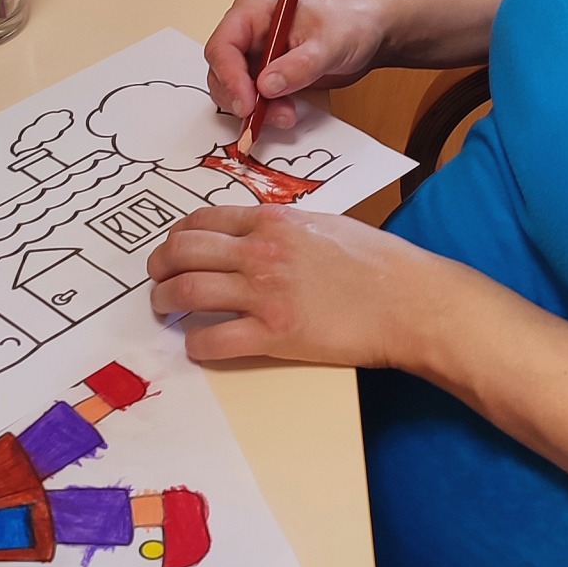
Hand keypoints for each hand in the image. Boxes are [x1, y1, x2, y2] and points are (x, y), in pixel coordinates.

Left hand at [147, 205, 468, 365]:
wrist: (410, 300)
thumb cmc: (378, 262)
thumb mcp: (326, 224)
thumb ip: (285, 228)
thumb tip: (257, 235)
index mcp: (274, 221)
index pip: (202, 220)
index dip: (177, 236)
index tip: (173, 249)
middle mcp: (260, 251)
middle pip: (182, 252)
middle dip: (159, 267)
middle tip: (158, 280)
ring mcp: (264, 293)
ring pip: (186, 292)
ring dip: (165, 302)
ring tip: (165, 310)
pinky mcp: (273, 335)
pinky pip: (213, 341)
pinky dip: (196, 345)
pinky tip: (198, 346)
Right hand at [204, 0, 388, 132]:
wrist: (368, 35)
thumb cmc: (350, 24)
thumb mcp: (329, 44)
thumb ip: (299, 65)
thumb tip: (266, 86)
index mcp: (253, 11)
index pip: (224, 45)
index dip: (230, 76)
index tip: (247, 102)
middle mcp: (248, 32)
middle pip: (222, 71)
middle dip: (242, 97)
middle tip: (264, 116)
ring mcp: (254, 54)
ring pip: (233, 89)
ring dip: (255, 109)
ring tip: (286, 115)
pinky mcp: (264, 75)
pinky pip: (252, 98)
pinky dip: (263, 112)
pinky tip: (285, 114)